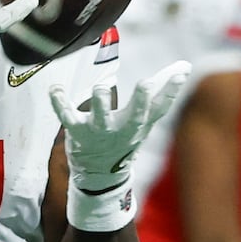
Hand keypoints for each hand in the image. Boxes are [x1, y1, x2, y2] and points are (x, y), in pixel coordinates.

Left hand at [51, 61, 190, 195]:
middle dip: (141, 100)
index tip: (180, 73)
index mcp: (140, 124)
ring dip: (101, 101)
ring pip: (100, 115)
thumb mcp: (145, 121)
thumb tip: (185, 67)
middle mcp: (121, 128)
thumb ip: (162, 95)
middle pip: (134, 115)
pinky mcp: (77, 131)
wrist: (99, 173)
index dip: (171, 91)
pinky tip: (55, 88)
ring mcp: (98, 131)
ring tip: (102, 87)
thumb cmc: (124, 138)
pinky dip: (59, 101)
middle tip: (146, 84)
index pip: (160, 107)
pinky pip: (65, 115)